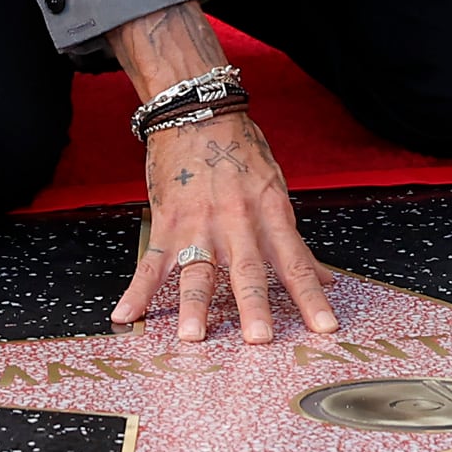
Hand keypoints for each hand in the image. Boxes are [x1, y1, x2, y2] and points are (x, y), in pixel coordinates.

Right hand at [112, 108, 338, 344]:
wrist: (198, 112)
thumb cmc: (240, 150)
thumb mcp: (276, 191)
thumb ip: (294, 242)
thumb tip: (324, 278)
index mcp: (270, 216)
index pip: (295, 264)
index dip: (311, 298)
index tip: (325, 328)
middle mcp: (237, 223)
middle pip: (248, 270)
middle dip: (254, 306)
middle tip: (259, 339)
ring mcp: (200, 224)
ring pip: (198, 269)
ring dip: (194, 304)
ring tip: (192, 335)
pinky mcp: (168, 222)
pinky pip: (151, 261)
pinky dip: (138, 290)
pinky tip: (126, 314)